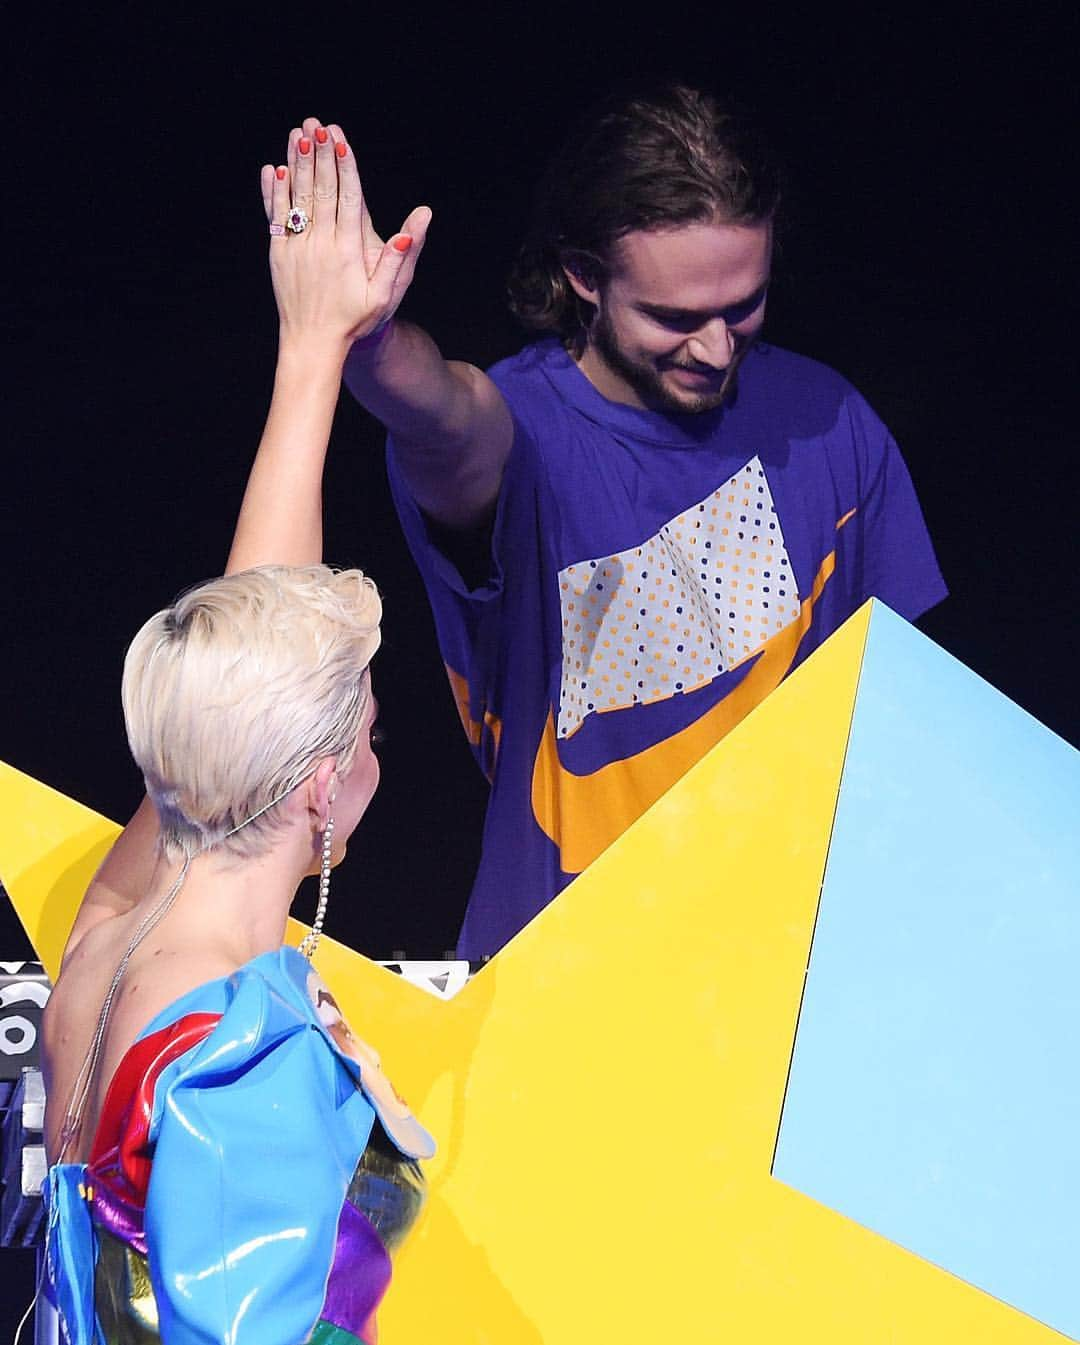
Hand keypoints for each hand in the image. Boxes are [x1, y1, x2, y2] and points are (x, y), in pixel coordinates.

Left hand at [260, 117, 431, 349]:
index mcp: (348, 250)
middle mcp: (321, 244)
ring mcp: (297, 248)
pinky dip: (275, 193)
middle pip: (322, 190)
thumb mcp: (385, 295)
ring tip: (297, 134)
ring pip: (298, 197)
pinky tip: (275, 169)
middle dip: (320, 155)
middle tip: (317, 124)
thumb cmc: (355, 320)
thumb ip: (397, 259)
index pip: (348, 198)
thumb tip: (418, 222)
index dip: (345, 166)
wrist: (314, 343)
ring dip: (297, 163)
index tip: (341, 138)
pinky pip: (277, 217)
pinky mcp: (279, 254)